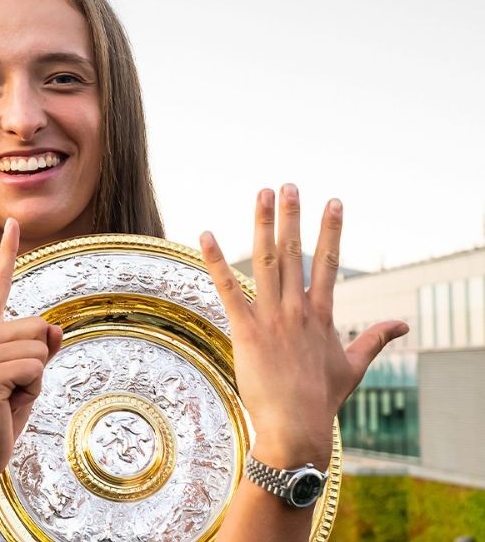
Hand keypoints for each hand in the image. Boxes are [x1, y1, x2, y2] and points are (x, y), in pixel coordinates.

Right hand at [0, 217, 62, 488]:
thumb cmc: (1, 414)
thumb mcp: (27, 375)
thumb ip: (40, 347)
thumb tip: (56, 328)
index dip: (7, 252)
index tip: (12, 222)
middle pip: (42, 326)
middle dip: (40, 361)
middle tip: (14, 388)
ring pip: (42, 348)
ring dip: (36, 378)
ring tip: (10, 397)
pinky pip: (36, 369)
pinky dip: (32, 390)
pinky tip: (8, 403)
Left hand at [199, 184, 407, 468]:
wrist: (296, 426)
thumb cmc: (322, 399)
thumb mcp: (354, 366)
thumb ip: (375, 339)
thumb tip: (403, 325)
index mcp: (322, 314)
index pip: (329, 262)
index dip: (331, 230)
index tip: (334, 201)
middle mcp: (297, 309)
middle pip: (294, 252)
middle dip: (292, 216)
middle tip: (289, 185)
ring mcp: (271, 318)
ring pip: (266, 261)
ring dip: (263, 225)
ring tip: (262, 194)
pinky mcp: (245, 331)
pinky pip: (228, 289)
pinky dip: (216, 260)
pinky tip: (206, 235)